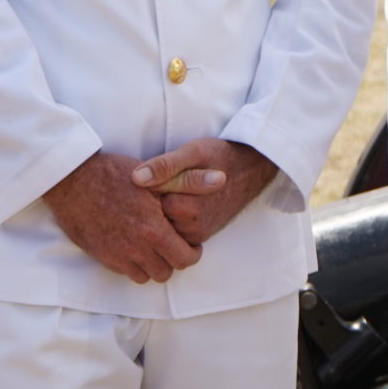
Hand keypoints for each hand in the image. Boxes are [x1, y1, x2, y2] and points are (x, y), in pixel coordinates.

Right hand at [42, 151, 202, 283]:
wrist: (73, 180)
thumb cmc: (116, 174)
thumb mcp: (158, 175)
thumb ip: (191, 181)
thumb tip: (222, 179)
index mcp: (153, 230)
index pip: (185, 259)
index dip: (192, 252)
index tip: (190, 242)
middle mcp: (136, 249)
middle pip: (166, 272)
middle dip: (174, 260)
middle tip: (174, 243)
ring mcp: (116, 256)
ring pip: (145, 276)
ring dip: (154, 264)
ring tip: (155, 245)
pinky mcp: (101, 257)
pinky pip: (125, 272)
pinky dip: (134, 264)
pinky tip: (135, 245)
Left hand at [132, 139, 277, 246]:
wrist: (251, 170)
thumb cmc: (221, 157)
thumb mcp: (194, 152)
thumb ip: (165, 165)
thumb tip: (136, 178)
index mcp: (186, 207)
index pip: (148, 202)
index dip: (152, 185)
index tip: (161, 173)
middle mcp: (191, 226)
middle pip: (155, 215)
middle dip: (157, 199)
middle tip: (170, 180)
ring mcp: (196, 234)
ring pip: (165, 223)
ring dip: (166, 208)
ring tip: (178, 189)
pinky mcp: (201, 236)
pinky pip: (176, 229)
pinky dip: (175, 216)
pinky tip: (184, 200)